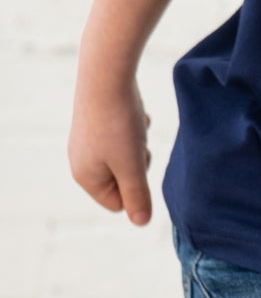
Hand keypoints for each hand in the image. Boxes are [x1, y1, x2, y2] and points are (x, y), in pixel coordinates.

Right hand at [67, 75, 154, 226]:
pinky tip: (131, 112)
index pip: (117, 204)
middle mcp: (81, 160)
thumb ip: (138, 197)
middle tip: (136, 144)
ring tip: (132, 126)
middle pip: (124, 179)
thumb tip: (141, 222)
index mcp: (85, 177)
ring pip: (127, 156)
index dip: (134, 188)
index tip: (136, 164)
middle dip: (137, 163)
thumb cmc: (119, 124)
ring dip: (138, 143)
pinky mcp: (98, 122)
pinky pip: (126, 134)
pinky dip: (135, 125)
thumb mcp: (132, 166)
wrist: (106, 74)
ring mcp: (88, 140)